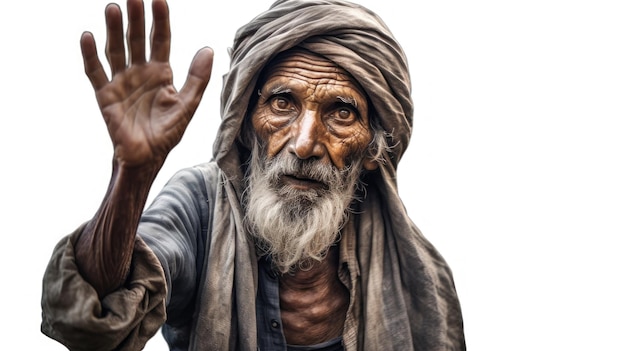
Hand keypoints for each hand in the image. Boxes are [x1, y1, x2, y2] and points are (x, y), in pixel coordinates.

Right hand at [80, 0, 212, 167]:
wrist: (147, 156)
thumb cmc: (167, 132)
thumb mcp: (188, 104)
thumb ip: (197, 78)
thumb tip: (208, 49)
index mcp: (161, 72)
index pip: (161, 39)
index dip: (160, 20)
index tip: (159, 0)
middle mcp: (140, 72)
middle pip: (137, 39)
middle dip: (136, 18)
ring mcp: (121, 81)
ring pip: (116, 49)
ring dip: (113, 30)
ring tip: (113, 8)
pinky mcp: (105, 94)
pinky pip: (95, 71)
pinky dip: (90, 54)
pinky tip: (88, 36)